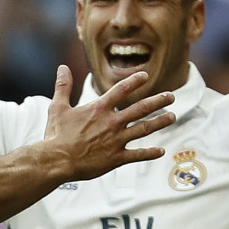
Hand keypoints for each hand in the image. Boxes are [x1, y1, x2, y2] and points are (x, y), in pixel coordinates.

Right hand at [44, 67, 172, 180]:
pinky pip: (138, 155)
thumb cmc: (56, 135)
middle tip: (171, 96)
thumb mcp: (58, 107)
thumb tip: (62, 67)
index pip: (121, 90)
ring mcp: (116, 140)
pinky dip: (150, 153)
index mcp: (99, 109)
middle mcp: (112, 122)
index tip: (145, 76)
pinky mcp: (116, 158)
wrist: (57, 160)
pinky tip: (160, 151)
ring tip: (172, 116)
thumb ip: (63, 86)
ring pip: (144, 129)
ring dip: (160, 122)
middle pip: (140, 108)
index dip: (134, 81)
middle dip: (158, 101)